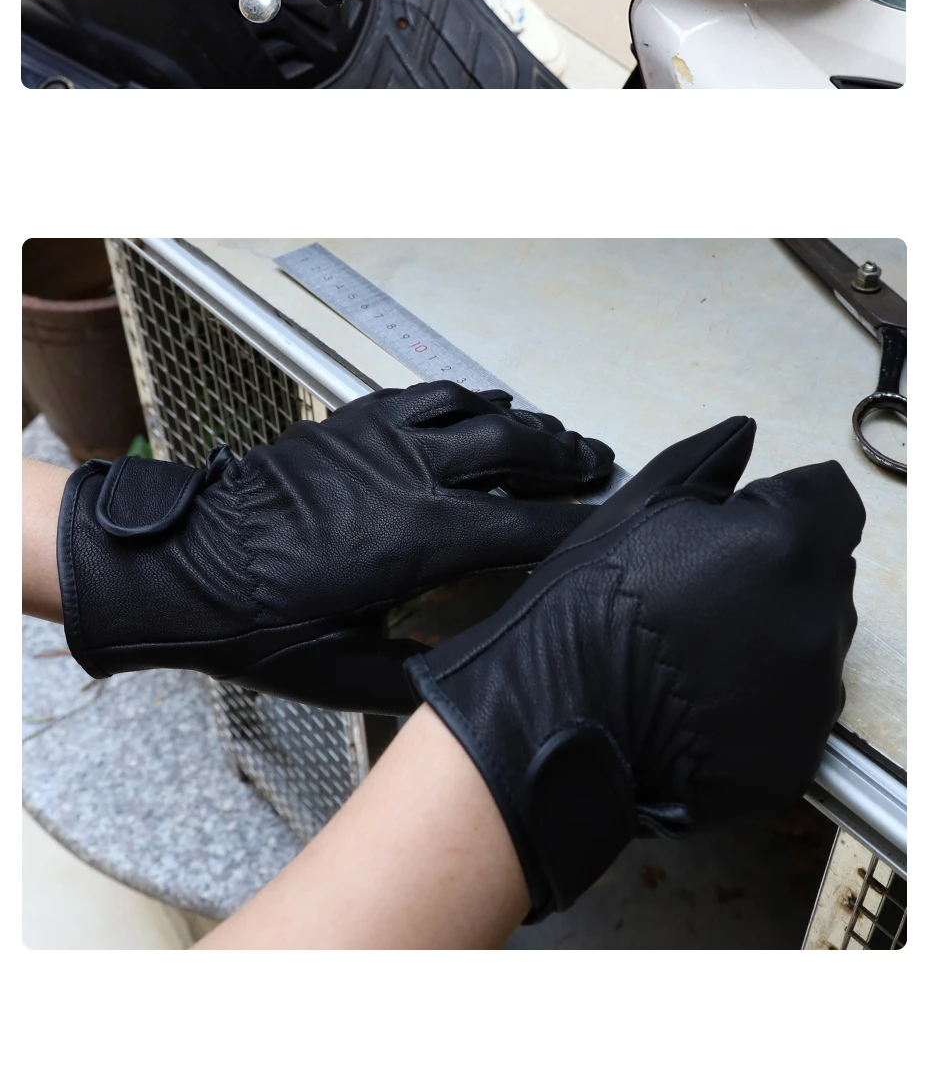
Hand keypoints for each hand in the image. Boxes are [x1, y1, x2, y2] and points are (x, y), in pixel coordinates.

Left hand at [56, 383, 612, 712]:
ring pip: (476, 413)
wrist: (180, 566)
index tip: (608, 536)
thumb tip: (470, 686)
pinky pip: (425, 396)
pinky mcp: (348, 425)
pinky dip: (466, 397)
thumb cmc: (254, 623)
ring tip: (559, 434)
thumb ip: (420, 680)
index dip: (577, 531)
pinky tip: (482, 402)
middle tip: (602, 466)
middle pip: (517, 450)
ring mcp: (379, 441)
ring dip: (526, 423)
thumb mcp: (345, 674)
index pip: (528, 527)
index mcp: (420, 539)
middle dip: (568, 460)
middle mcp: (409, 476)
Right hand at [409, 416, 863, 914]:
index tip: (743, 530)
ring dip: (778, 641)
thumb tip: (744, 436)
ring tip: (701, 658)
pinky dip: (766, 706)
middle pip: (826, 577)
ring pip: (816, 647)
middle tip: (708, 599)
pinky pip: (800, 714)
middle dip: (783, 576)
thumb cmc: (588, 610)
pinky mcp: (796, 756)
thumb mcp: (641, 507)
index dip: (785, 508)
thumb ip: (710, 462)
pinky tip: (707, 704)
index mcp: (788, 545)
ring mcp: (812, 696)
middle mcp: (817, 619)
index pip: (829, 502)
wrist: (554, 718)